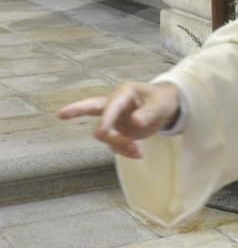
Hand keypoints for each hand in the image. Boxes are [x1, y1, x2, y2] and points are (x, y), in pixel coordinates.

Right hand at [56, 82, 180, 158]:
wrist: (168, 107)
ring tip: (138, 152)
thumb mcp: (160, 105)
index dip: (106, 119)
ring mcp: (113, 118)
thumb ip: (148, 113)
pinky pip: (114, 144)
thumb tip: (135, 122)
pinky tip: (138, 153)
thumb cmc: (162, 100)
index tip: (102, 131)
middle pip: (91, 107)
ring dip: (119, 145)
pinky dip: (124, 151)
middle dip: (76, 110)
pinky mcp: (116, 131)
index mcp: (124, 93)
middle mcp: (114, 105)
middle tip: (60, 113)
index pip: (110, 106)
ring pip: (105, 135)